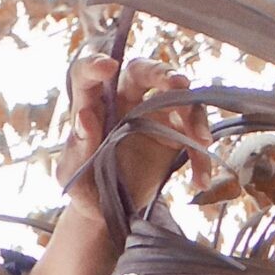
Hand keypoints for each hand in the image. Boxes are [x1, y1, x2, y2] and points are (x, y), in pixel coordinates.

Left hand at [60, 55, 209, 216]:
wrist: (109, 208)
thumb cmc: (85, 185)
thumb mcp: (72, 173)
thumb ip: (79, 147)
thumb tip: (85, 116)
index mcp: (92, 104)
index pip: (86, 76)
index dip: (94, 66)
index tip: (106, 67)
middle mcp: (123, 101)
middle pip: (141, 73)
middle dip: (162, 73)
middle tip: (180, 84)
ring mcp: (151, 115)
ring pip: (177, 99)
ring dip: (194, 114)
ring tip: (202, 141)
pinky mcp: (172, 135)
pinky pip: (192, 136)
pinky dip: (200, 156)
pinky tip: (200, 180)